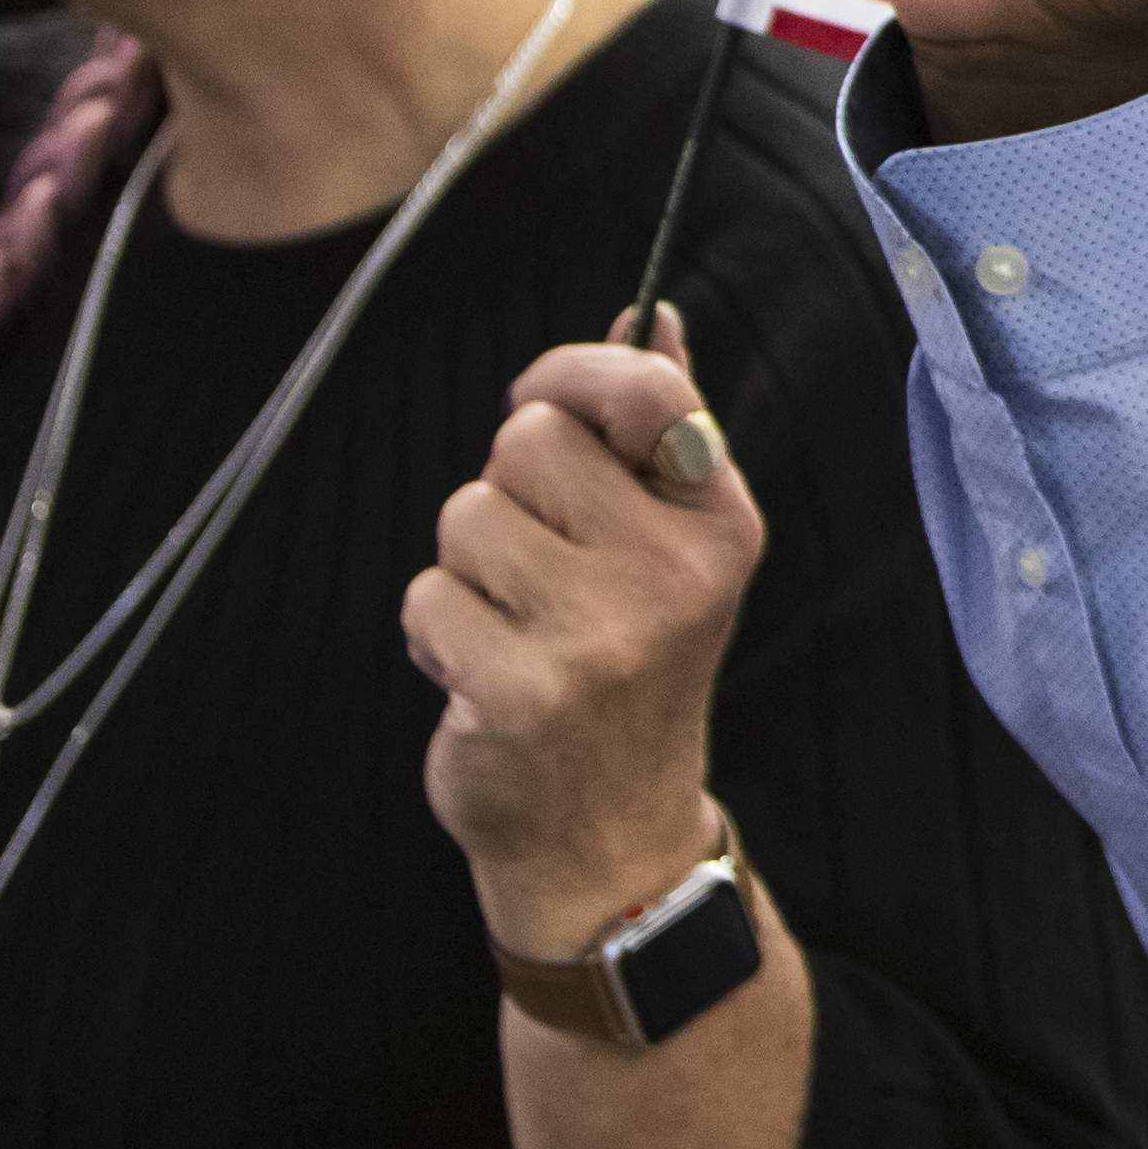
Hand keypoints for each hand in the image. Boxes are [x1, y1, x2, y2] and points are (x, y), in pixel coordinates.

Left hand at [406, 306, 758, 958]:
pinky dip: (436, 634)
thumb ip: (662, 427)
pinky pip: (426, 596)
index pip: (641, 388)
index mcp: (721, 523)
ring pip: (465, 518)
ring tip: (513, 627)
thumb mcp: (675, 548)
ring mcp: (600, 634)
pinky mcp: (521, 688)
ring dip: (467, 571)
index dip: (570, 373)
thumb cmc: (632, 667)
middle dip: (509, 492)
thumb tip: (652, 315)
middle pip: (527, 440)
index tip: (540, 402)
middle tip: (539, 565)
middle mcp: (674, 572)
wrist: (610, 834)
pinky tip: (484, 676)